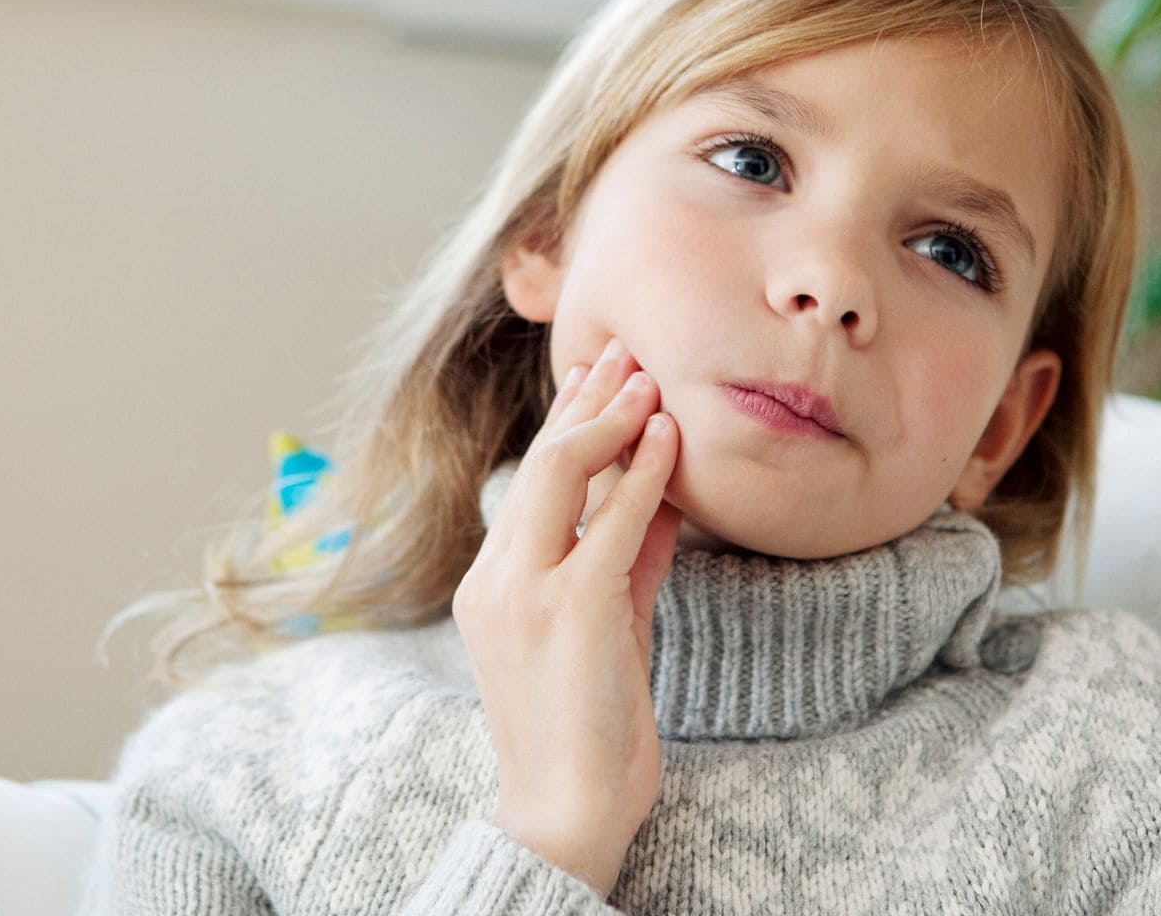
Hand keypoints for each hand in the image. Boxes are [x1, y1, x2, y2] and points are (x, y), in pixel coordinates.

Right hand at [452, 336, 681, 895]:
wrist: (568, 806)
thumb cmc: (591, 725)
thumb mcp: (610, 624)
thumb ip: (628, 559)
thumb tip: (663, 496)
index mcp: (492, 584)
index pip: (531, 482)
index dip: (567, 422)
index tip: (599, 378)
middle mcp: (497, 579)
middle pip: (540, 463)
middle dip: (586, 401)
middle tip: (625, 353)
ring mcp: (527, 591)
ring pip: (564, 473)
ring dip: (612, 417)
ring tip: (650, 376)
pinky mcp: (572, 608)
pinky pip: (613, 520)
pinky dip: (645, 472)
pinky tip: (669, 436)